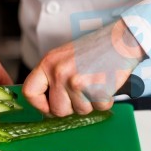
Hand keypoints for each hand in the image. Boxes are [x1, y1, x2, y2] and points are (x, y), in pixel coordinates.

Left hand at [22, 19, 144, 116]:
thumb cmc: (94, 48)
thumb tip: (45, 103)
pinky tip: (105, 84)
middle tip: (81, 93)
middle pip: (56, 110)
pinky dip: (104, 101)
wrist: (121, 39)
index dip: (38, 105)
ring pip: (79, 111)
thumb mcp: (63, 58)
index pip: (29, 92)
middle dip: (70, 107)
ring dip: (89, 102)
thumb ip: (51, 77)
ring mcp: (76, 82)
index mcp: (47, 63)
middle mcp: (58, 73)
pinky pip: (97, 108)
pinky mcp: (95, 90)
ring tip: (94, 82)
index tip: (48, 107)